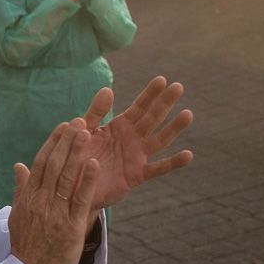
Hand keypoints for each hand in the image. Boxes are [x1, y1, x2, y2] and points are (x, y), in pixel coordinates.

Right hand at [9, 120, 100, 263]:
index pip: (40, 163)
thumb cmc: (25, 245)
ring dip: (77, 154)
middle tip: (79, 121)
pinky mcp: (71, 226)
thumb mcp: (18, 214)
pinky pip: (80, 200)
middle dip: (66, 141)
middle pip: (53, 165)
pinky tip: (94, 163)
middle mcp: (41, 201)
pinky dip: (87, 181)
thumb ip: (22, 188)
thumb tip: (19, 166)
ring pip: (66, 178)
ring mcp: (56, 213)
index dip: (53, 143)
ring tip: (87, 133)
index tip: (64, 126)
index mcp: (29, 197)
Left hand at [77, 77, 193, 207]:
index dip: (150, 93)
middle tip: (178, 87)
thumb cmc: (79, 155)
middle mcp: (133, 139)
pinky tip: (188, 155)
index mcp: (121, 126)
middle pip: (153, 118)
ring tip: (188, 114)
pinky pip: (157, 169)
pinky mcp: (137, 175)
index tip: (161, 79)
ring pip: (160, 140)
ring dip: (174, 128)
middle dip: (165, 103)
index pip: (139, 106)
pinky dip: (173, 163)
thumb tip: (108, 89)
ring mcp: (137, 156)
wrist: (75, 184)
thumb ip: (96, 112)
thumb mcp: (84, 130)